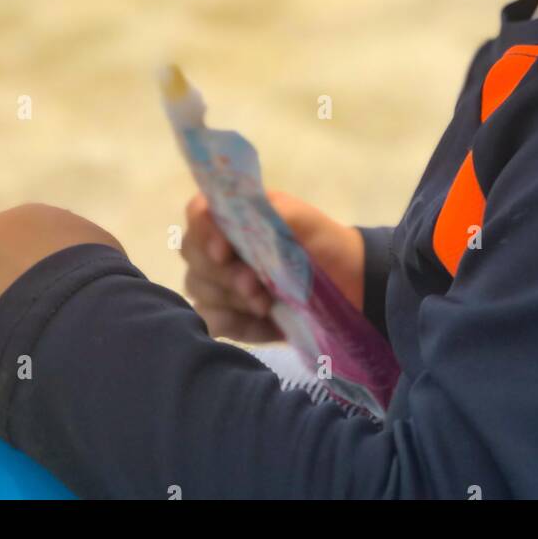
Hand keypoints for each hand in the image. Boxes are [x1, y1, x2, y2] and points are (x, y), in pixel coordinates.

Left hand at [0, 203, 126, 363]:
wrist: (66, 311)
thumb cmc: (98, 295)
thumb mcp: (114, 272)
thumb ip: (98, 273)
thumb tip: (110, 294)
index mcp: (39, 220)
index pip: (30, 250)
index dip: (36, 279)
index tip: (49, 308)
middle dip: (2, 293)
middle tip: (25, 334)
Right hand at [181, 189, 364, 341]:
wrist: (345, 282)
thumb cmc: (319, 242)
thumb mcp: (301, 220)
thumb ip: (269, 213)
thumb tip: (239, 219)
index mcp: (233, 213)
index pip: (197, 212)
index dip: (203, 231)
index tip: (224, 252)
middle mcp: (216, 245)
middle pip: (192, 255)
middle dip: (224, 273)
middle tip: (256, 285)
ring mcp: (217, 281)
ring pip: (200, 290)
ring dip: (234, 300)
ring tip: (268, 304)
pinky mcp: (227, 315)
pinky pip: (214, 321)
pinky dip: (240, 325)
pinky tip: (269, 324)